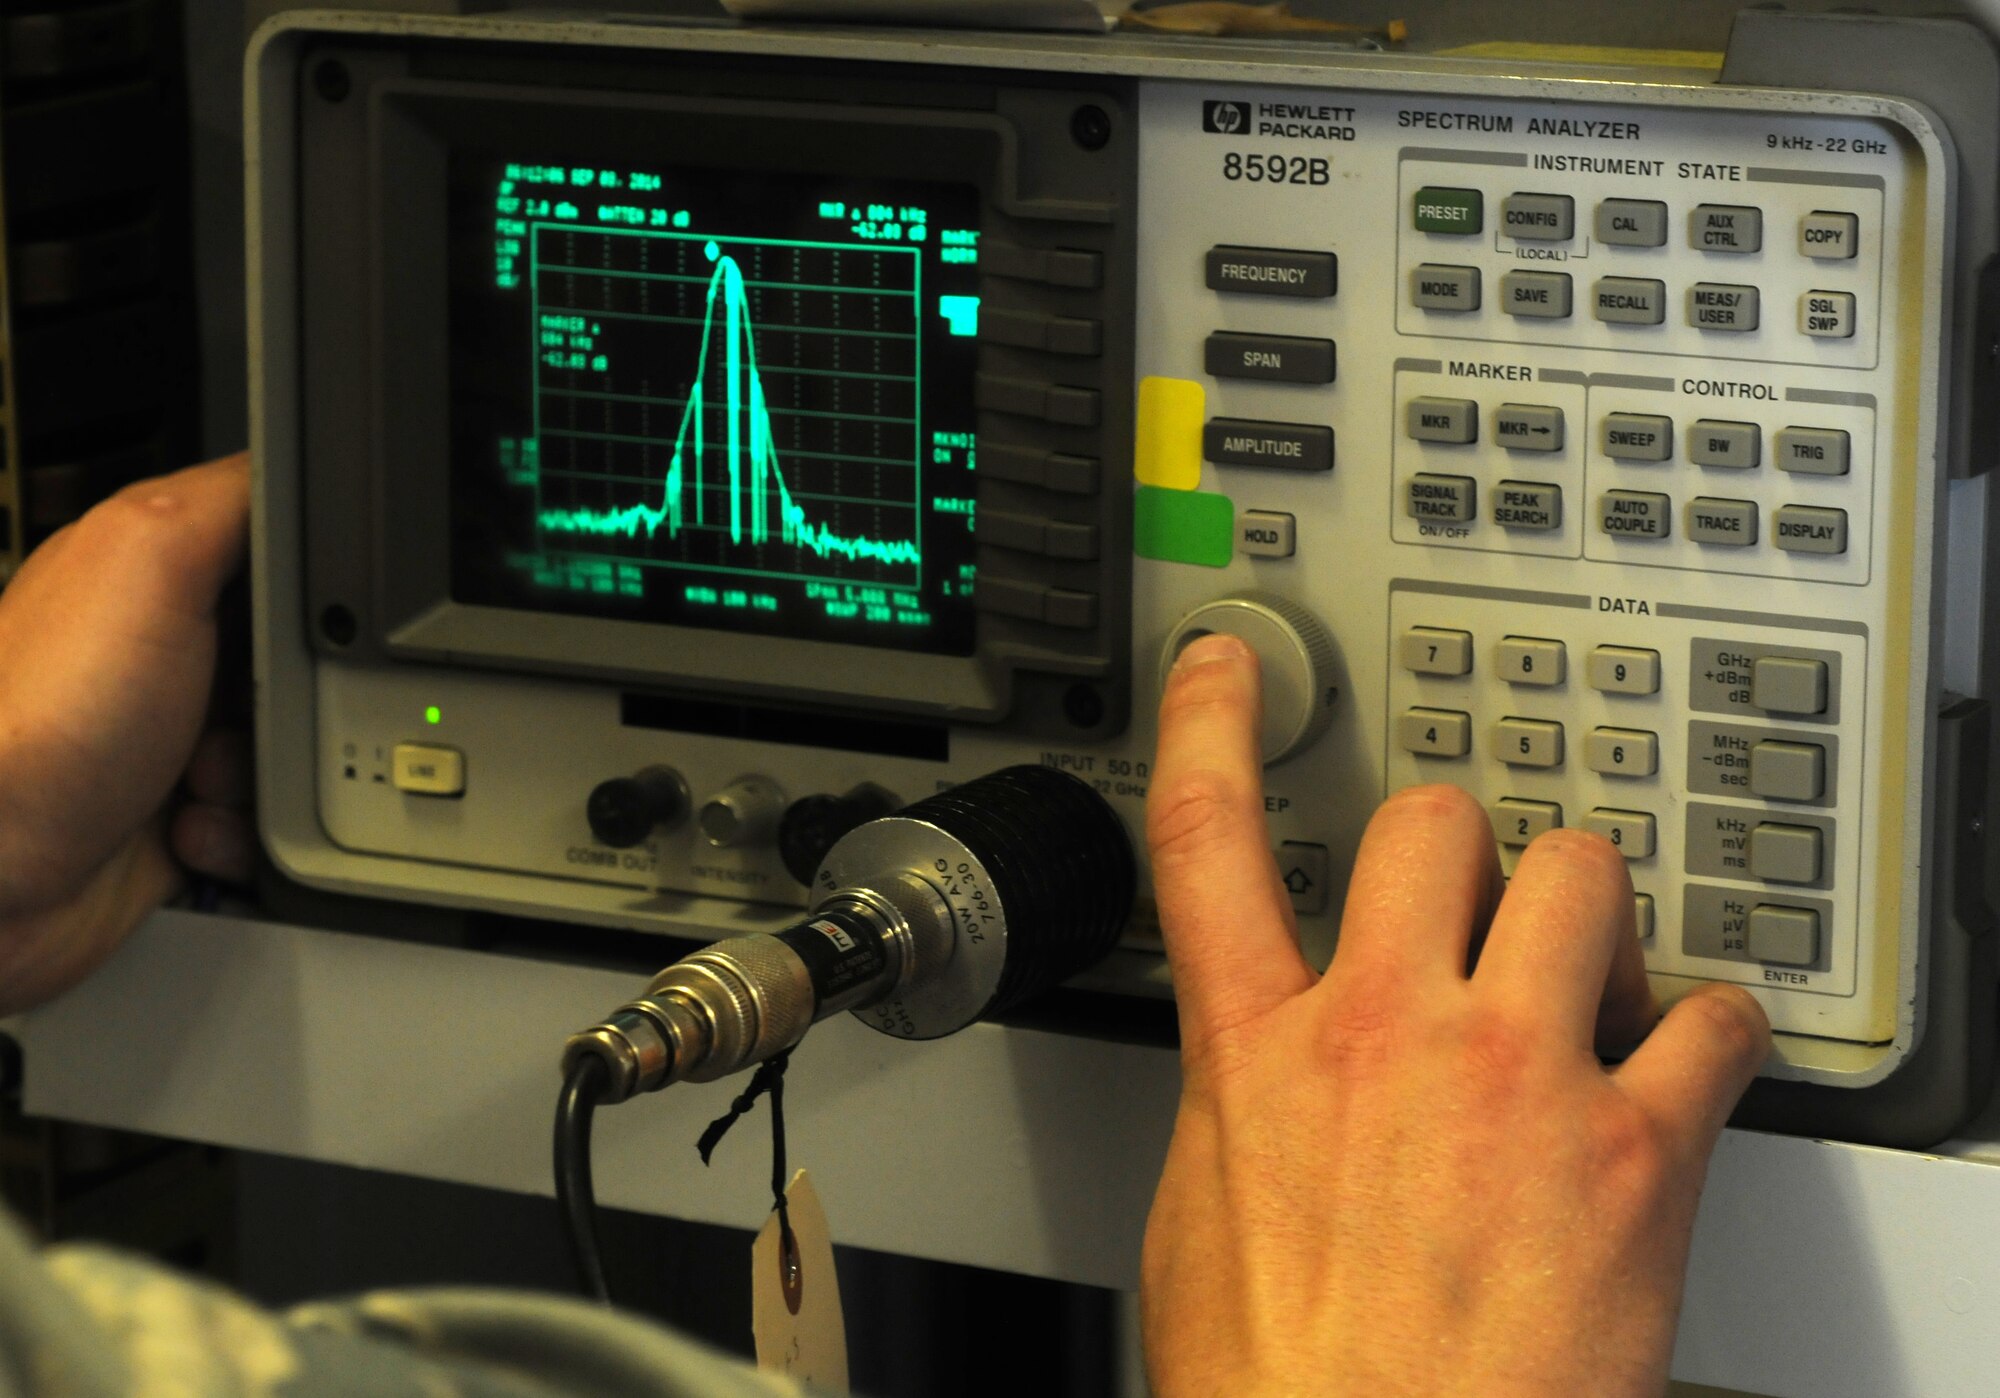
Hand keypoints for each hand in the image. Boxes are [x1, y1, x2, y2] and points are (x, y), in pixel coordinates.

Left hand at [0, 455, 253, 1012]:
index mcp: (144, 569)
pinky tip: (188, 822)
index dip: (308, 572)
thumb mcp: (147, 564)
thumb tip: (302, 470)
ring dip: (270, 770)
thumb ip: (229, 501)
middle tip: (244, 701)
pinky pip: (262, 818)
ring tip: (200, 775)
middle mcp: (156, 649)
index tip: (310, 607)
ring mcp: (166, 733)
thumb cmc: (35, 727)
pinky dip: (243, 830)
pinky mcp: (176, 810)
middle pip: (300, 650)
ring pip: (291, 741)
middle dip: (299, 688)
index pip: (273, 539)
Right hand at [1139, 634, 1770, 1396]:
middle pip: (1436, 827)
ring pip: (1581, 877)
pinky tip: (1689, 1062)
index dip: (1209, 723)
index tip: (1228, 666)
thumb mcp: (1203, 1214)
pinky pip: (1715, 1021)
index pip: (1211, 838)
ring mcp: (1517, 1084)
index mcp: (1260, 1056)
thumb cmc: (1281, 1386)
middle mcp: (1387, 1040)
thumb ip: (1241, 1097)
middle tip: (1472, 905)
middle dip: (1460, 849)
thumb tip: (1263, 1060)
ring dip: (1587, 912)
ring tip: (1586, 974)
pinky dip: (1714, 1029)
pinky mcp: (1635, 1154)